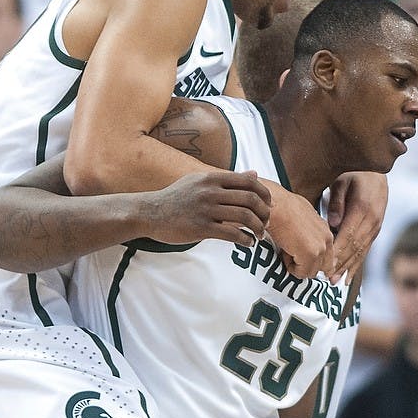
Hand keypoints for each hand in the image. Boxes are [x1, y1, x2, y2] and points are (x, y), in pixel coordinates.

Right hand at [149, 170, 270, 246]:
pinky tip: (247, 243)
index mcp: (212, 178)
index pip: (249, 182)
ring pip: (244, 217)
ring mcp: (206, 210)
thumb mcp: (200, 182)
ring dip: (257, 228)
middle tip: (266, 223)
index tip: (268, 205)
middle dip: (264, 213)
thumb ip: (227, 179)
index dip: (264, 194)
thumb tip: (254, 174)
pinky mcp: (201, 228)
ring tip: (258, 235)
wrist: (149, 212)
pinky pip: (232, 234)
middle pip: (250, 199)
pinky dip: (245, 240)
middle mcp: (211, 191)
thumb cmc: (176, 197)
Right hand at [267, 186, 333, 278]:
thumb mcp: (302, 217)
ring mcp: (320, 247)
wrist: (273, 205)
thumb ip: (309, 231)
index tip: (304, 261)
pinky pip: (301, 273)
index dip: (315, 262)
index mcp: (325, 230)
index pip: (328, 256)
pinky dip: (290, 267)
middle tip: (294, 257)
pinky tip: (284, 251)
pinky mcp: (310, 254)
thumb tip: (303, 240)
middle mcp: (326, 239)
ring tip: (287, 250)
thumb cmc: (281, 206)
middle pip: (324, 267)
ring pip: (312, 272)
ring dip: (298, 266)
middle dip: (308, 266)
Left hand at [327, 172, 387, 283]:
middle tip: (328, 279)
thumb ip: (336, 202)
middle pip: (355, 247)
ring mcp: (376, 226)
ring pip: (361, 251)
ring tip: (336, 282)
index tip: (325, 264)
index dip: (337, 251)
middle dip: (341, 264)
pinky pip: (366, 250)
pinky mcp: (376, 230)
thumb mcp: (341, 181)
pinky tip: (348, 277)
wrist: (375, 171)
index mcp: (363, 208)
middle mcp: (373, 220)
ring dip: (349, 268)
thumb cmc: (353, 174)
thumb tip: (333, 223)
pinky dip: (356, 264)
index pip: (349, 235)